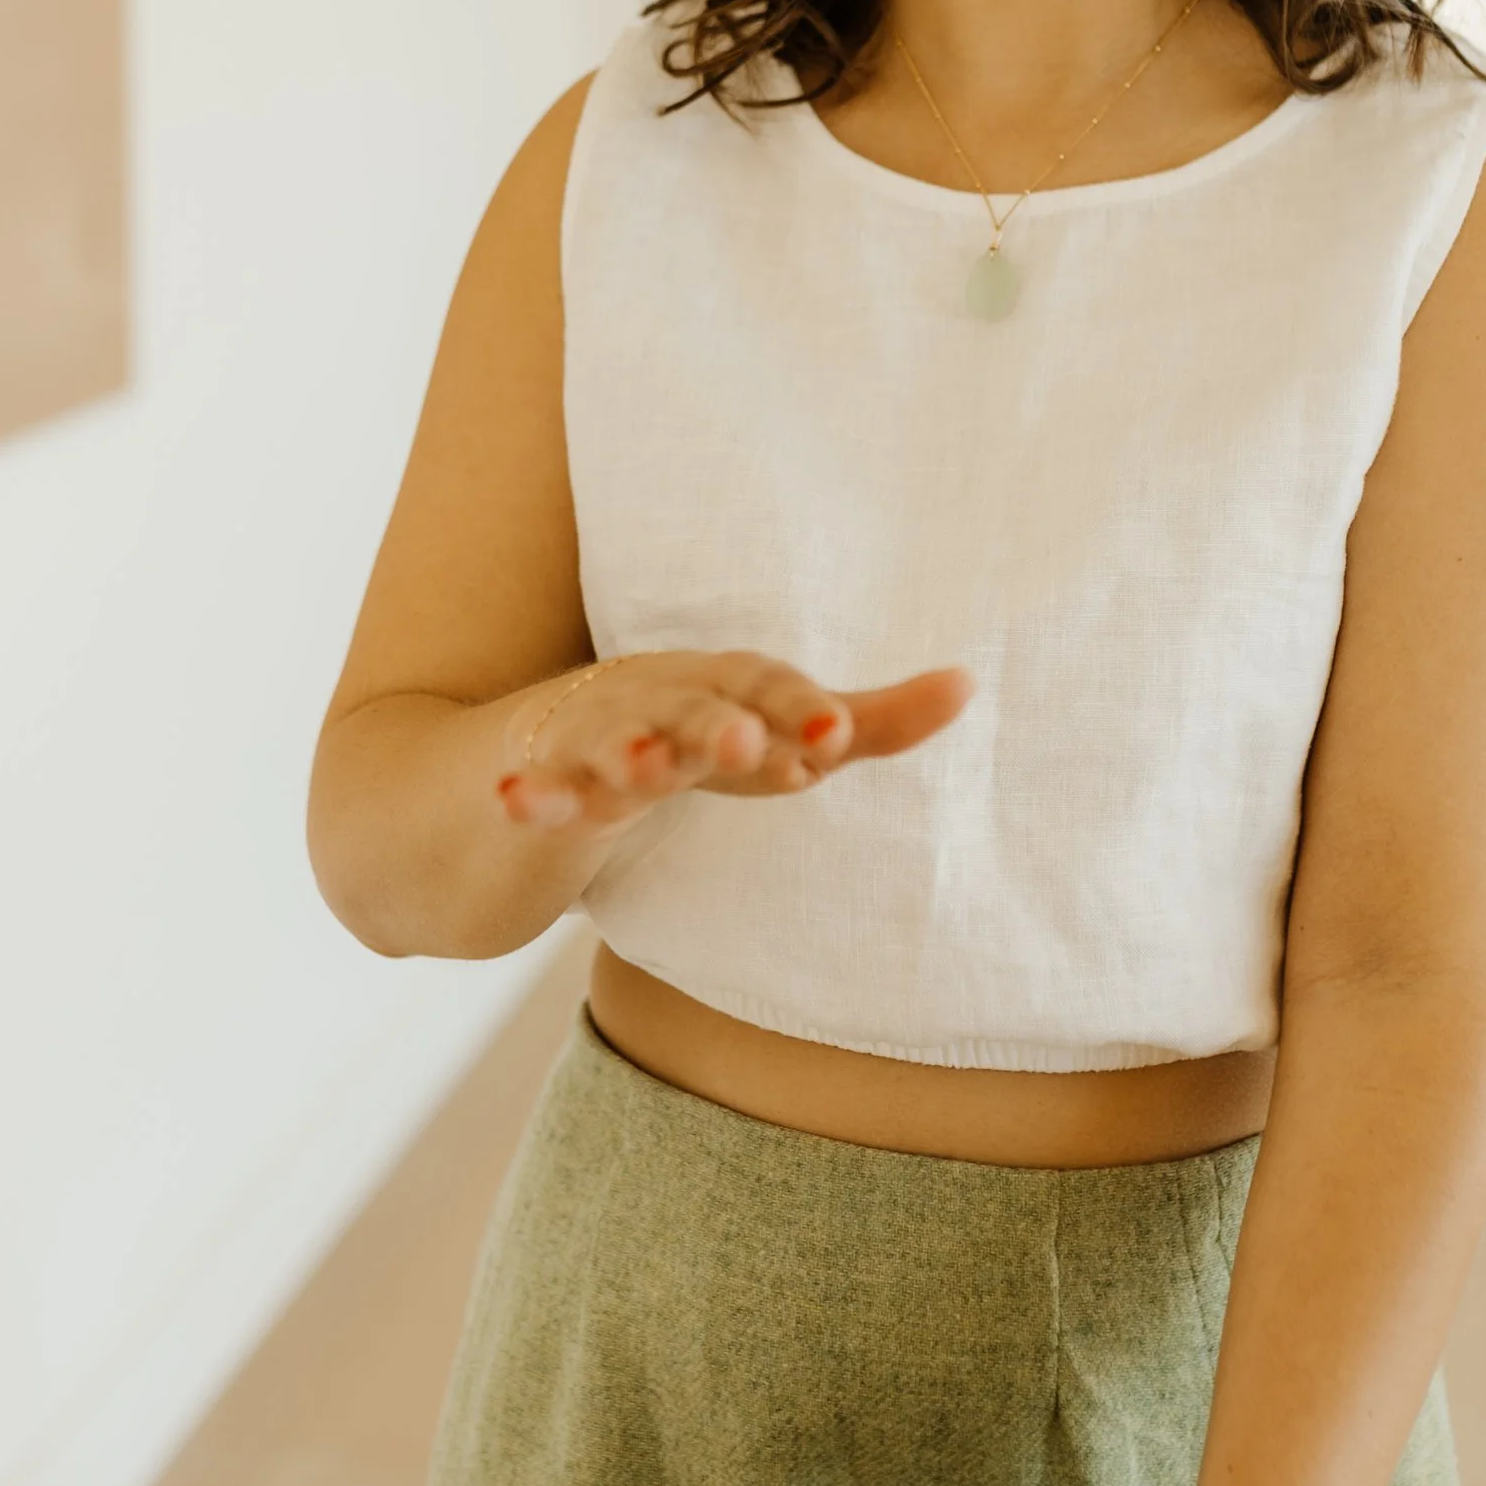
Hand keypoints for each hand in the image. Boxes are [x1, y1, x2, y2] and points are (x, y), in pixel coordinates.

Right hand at [495, 651, 971, 833]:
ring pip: (611, 744)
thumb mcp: (774, 732)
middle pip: (691, 710)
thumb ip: (870, 720)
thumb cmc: (686, 739)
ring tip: (644, 769)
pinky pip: (536, 790)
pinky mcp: (542, 784)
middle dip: (720, 727)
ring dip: (627, 754)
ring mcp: (594, 741)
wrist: (542, 752)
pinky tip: (517, 802)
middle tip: (750, 747)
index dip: (800, 708)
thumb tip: (969, 683)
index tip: (840, 735)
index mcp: (720, 686)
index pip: (764, 686)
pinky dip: (529, 795)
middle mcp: (659, 700)